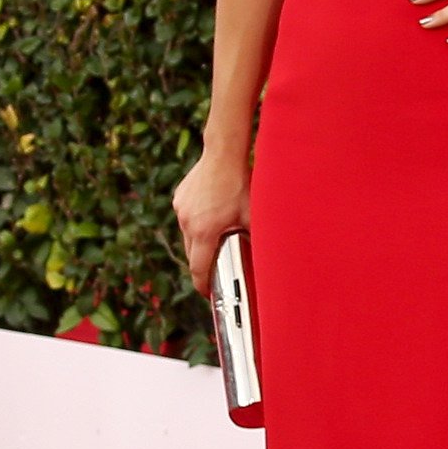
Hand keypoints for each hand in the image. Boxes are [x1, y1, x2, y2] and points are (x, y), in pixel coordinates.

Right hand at [171, 152, 250, 297]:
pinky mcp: (179, 198)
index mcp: (204, 232)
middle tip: (217, 267)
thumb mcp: (252, 216)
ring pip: (188, 236)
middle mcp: (188, 223)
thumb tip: (268, 258)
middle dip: (203, 263)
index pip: (198, 269)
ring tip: (216, 235)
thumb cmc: (240, 185)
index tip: (208, 294)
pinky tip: (211, 214)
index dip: (203, 286)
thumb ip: (255, 239)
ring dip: (200, 241)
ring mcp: (181, 210)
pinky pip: (186, 219)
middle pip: (192, 254)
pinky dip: (196, 223)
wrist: (223, 155)